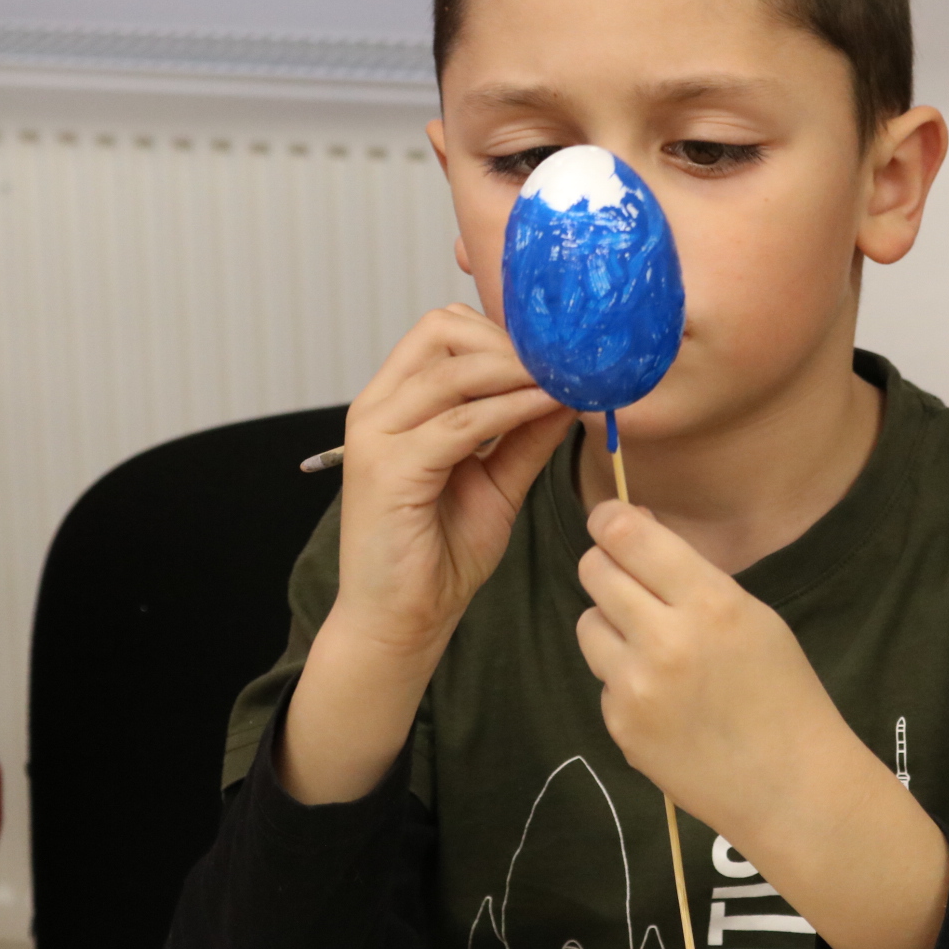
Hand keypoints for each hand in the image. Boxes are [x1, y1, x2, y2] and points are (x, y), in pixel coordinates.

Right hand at [284, 304, 572, 803]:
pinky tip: (545, 411)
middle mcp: (377, 407)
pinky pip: (460, 422)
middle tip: (562, 365)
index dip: (502, 331)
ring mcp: (376, 435)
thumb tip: (572, 390)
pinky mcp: (387, 469)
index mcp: (395, 402)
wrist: (403, 619)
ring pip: (454, 371)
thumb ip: (527, 433)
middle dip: (509, 343)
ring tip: (565, 383)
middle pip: (442, 331)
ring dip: (517, 372)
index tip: (556, 352)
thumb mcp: (498, 479)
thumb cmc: (440, 552)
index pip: (443, 329)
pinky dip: (509, 411)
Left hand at [574, 501, 851, 837]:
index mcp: (710, 603)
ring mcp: (635, 688)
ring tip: (652, 645)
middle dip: (606, 565)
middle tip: (628, 576)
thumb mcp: (751, 616)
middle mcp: (664, 640)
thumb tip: (633, 527)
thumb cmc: (784, 692)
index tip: (609, 518)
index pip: (628, 537)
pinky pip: (603, 677)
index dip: (609, 519)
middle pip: (595, 572)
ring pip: (587, 623)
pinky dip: (623, 678)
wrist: (791, 786)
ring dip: (610, 623)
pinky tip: (664, 699)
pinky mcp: (620, 726)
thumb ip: (690, 575)